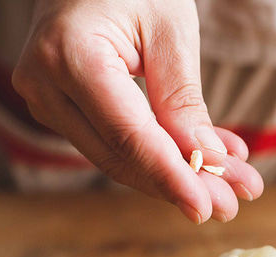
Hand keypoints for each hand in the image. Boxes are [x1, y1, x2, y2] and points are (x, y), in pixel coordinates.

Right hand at [12, 0, 263, 223]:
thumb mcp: (170, 29)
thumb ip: (182, 100)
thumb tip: (205, 162)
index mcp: (71, 55)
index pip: (129, 137)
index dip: (171, 178)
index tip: (206, 208)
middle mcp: (47, 85)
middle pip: (122, 157)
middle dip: (181, 186)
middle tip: (229, 206)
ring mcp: (49, 101)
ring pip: (118, 159)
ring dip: (174, 178)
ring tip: (224, 187)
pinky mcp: (63, 110)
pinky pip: (114, 145)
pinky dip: (159, 158)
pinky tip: (200, 164)